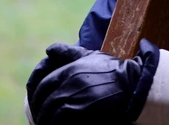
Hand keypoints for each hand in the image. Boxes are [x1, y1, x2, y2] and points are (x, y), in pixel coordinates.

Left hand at [27, 40, 158, 124]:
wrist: (133, 84)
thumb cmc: (113, 71)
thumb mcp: (91, 56)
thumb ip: (69, 53)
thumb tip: (48, 50)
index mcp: (70, 68)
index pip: (41, 84)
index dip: (35, 96)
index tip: (36, 105)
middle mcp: (70, 81)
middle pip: (43, 100)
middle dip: (38, 110)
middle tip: (39, 118)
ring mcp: (76, 95)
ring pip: (49, 112)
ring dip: (45, 120)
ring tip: (46, 124)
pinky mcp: (82, 109)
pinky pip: (59, 120)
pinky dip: (54, 124)